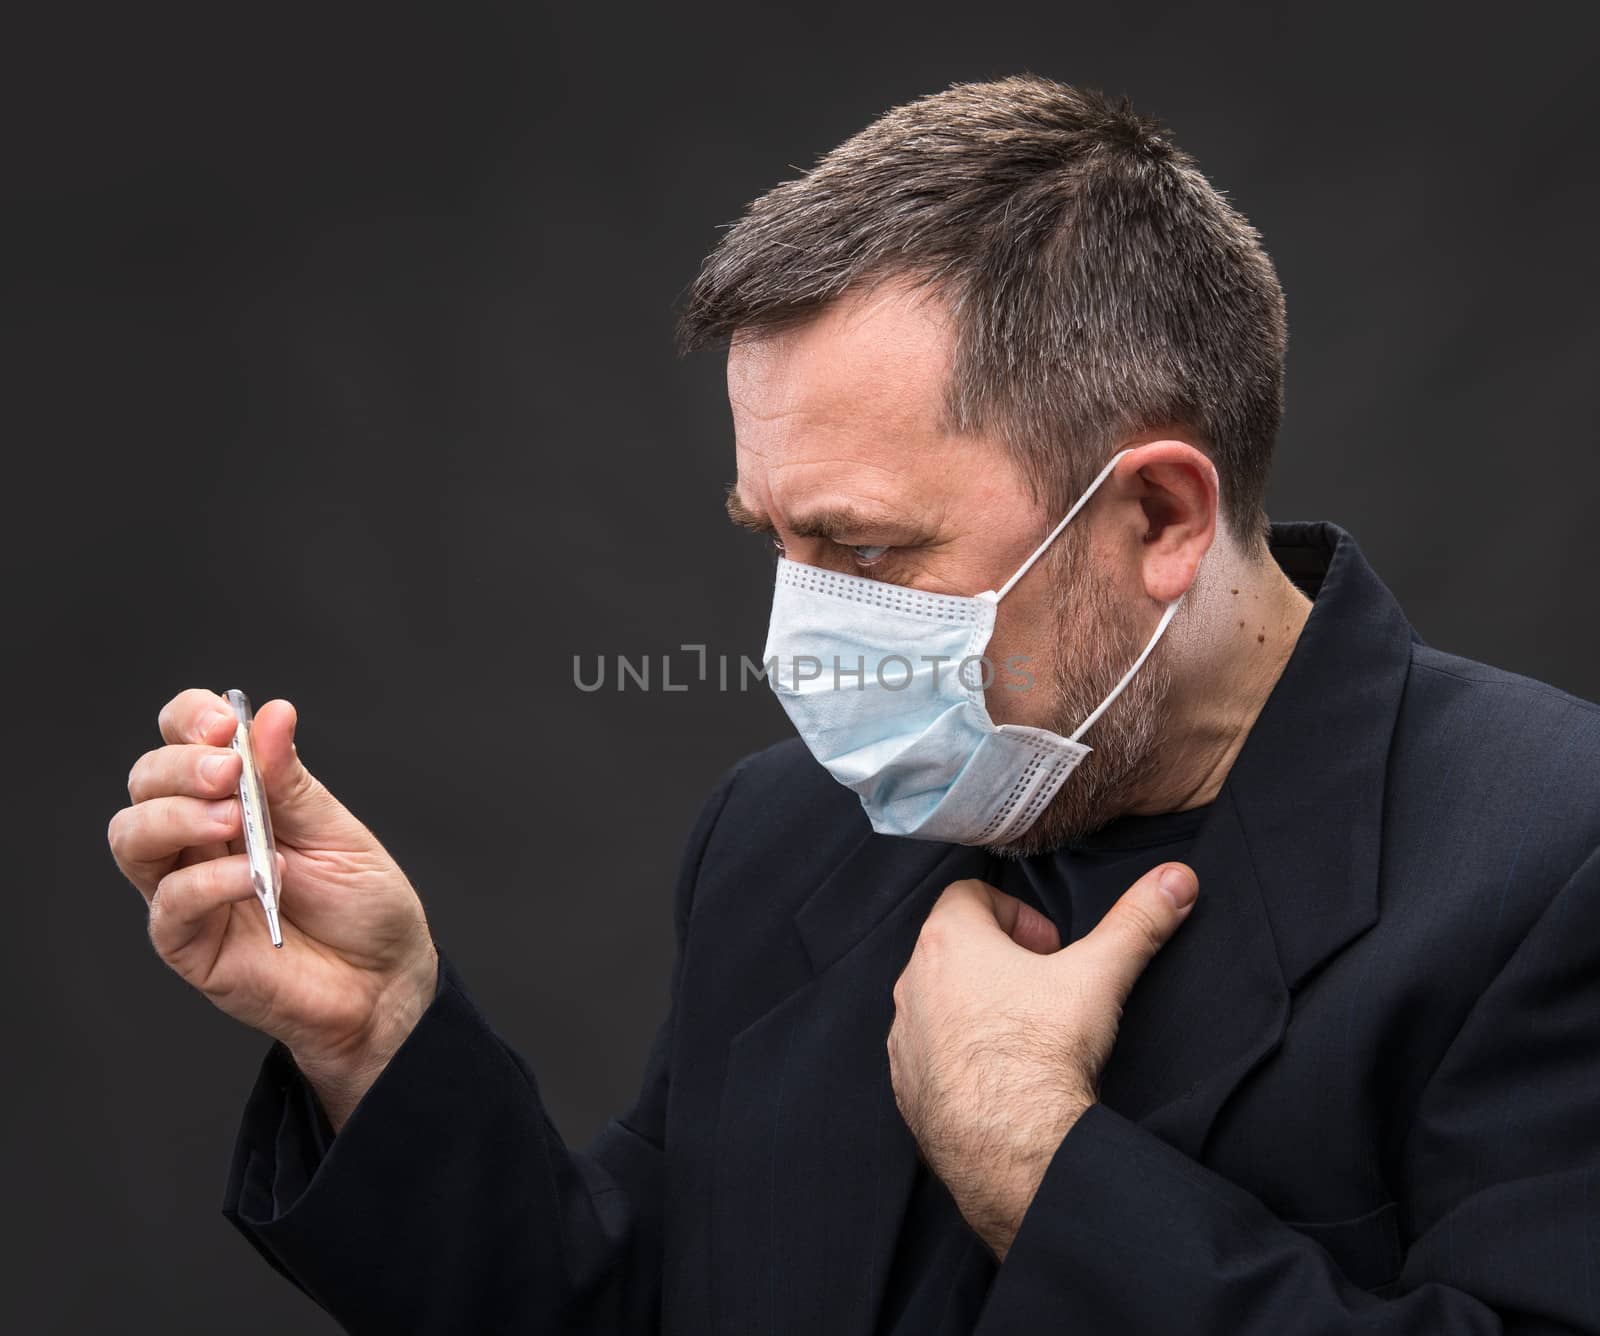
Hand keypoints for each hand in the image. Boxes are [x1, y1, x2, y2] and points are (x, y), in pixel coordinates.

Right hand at [108, 688, 438, 1128]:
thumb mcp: (337, 832)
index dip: (190, 719)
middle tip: (230, 771)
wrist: (385, 983)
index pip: (182, 741)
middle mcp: (199, 839)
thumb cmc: (364, 906)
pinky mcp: (189, 943)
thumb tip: (272, 713)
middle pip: (146, 782)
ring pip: (132, 838)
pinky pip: (169, 905)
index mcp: (235, 798)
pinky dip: (206, 881)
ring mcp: (187, 890)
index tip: (225, 722)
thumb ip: (293, 782)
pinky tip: (254, 877)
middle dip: (180, 764)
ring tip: (236, 820)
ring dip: (177, 816)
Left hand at [887, 863, 1197, 1260]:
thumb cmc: (1042, 1051)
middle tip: (1045, 988)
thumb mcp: (1099, 974)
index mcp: (948, 941)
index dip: (1016, 914)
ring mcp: (904, 1037)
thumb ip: (1137, 920)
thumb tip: (1177, 879)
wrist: (1013, 1146)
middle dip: (1001, 959)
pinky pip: (928, 1054)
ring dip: (976, 1006)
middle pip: (955, 947)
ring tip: (1025, 1034)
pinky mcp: (906, 1085)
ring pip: (938, 1001)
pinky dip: (959, 1055)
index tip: (1049, 948)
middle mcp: (913, 982)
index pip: (970, 895)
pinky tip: (1000, 1077)